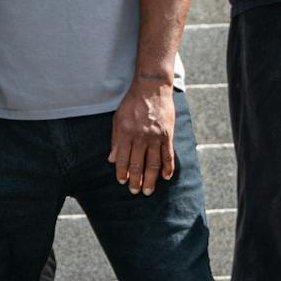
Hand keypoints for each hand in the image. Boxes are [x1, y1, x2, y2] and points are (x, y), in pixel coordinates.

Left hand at [109, 77, 175, 194]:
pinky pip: (168, 154)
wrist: (152, 88)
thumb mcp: (118, 119)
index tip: (122, 181)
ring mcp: (156, 137)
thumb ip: (116, 140)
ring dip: (151, 178)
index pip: (123, 159)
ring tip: (148, 190)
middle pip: (138, 164)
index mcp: (126, 134)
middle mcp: (140, 138)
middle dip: (136, 180)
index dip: (122, 172)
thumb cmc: (132, 103)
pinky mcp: (168, 134)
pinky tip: (167, 176)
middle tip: (136, 192)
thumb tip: (112, 159)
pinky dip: (168, 167)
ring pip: (153, 163)